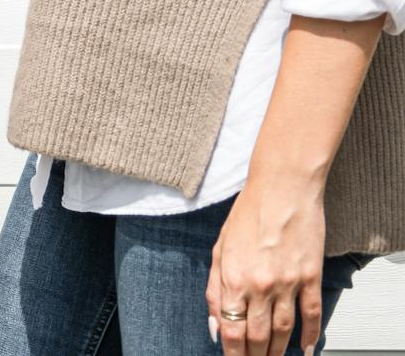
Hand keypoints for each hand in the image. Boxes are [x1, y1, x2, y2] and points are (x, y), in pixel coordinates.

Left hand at [207, 175, 327, 355]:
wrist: (282, 188)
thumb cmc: (248, 213)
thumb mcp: (219, 249)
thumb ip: (215, 289)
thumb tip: (215, 324)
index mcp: (234, 277)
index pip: (232, 329)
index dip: (232, 352)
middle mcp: (261, 284)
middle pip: (257, 334)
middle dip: (254, 355)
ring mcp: (288, 282)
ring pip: (283, 330)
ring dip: (278, 350)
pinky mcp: (310, 276)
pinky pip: (312, 313)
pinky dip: (310, 335)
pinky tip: (305, 348)